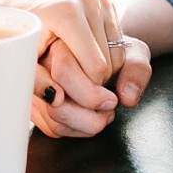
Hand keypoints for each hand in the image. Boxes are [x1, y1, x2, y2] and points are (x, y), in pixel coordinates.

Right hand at [32, 36, 153, 137]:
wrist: (97, 56)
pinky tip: (91, 118)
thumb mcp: (132, 52)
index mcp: (61, 42)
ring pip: (53, 117)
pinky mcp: (37, 105)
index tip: (111, 98)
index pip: (64, 71)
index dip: (91, 93)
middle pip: (55, 99)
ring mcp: (36, 85)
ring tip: (104, 113)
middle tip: (110, 105)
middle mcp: (42, 62)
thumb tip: (126, 98)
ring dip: (86, 124)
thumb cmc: (112, 53)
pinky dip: (77, 130)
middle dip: (89, 112)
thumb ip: (136, 68)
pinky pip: (52, 128)